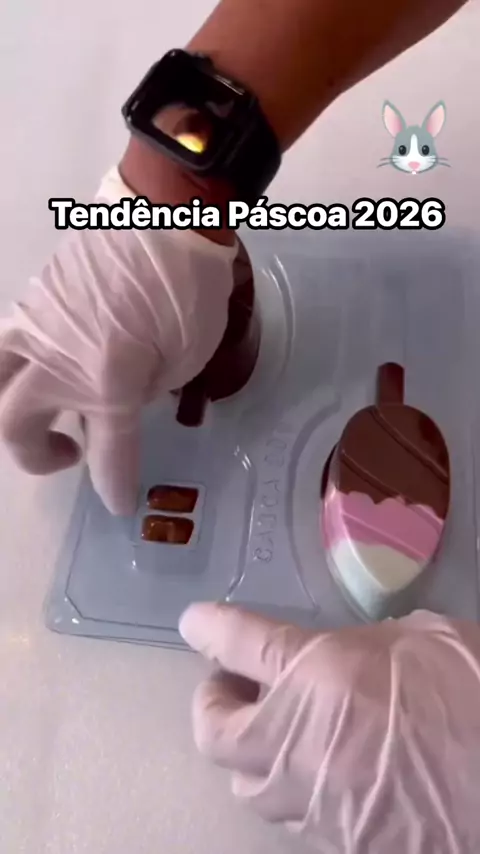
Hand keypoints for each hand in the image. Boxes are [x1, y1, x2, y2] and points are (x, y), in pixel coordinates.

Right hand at [0, 167, 236, 513]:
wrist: (165, 207)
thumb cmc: (190, 283)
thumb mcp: (185, 354)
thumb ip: (145, 392)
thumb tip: (122, 404)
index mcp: (107, 378)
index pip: (106, 450)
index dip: (113, 482)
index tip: (119, 501)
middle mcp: (56, 358)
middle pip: (15, 423)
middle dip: (37, 455)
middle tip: (71, 455)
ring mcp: (35, 325)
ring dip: (13, 411)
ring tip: (42, 415)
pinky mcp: (32, 299)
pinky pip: (10, 344)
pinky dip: (23, 367)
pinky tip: (55, 364)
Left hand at [180, 603, 479, 851]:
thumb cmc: (473, 693)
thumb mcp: (420, 640)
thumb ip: (362, 643)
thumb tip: (338, 652)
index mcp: (317, 677)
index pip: (237, 643)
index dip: (209, 628)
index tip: (196, 622)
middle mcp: (298, 744)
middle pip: (214, 730)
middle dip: (214, 703)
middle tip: (237, 682)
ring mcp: (316, 803)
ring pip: (248, 784)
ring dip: (250, 751)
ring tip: (277, 728)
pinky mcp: (341, 844)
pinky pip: (295, 815)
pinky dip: (294, 786)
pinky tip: (327, 768)